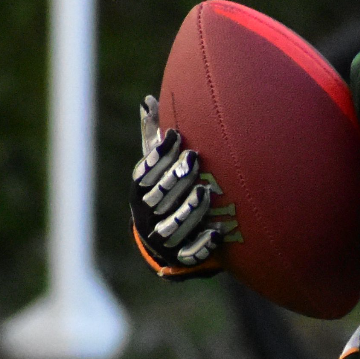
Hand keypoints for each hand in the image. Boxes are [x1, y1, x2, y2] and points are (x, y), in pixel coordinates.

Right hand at [129, 96, 225, 276]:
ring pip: (173, 226)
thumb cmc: (166, 192)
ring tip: (206, 191)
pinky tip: (218, 233)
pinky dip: (203, 244)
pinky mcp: (181, 258)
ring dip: (188, 209)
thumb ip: (154, 137)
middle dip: (174, 178)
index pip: (144, 173)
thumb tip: (148, 100)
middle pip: (157, 197)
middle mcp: (147, 216)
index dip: (158, 154)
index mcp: (141, 192)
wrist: (166, 242)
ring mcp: (164, 239)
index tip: (176, 134)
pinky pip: (190, 254)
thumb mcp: (158, 166)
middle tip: (194, 158)